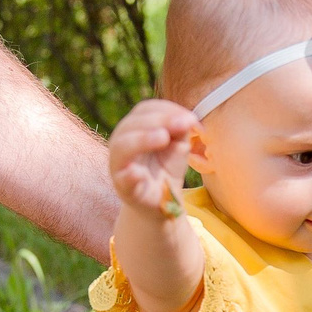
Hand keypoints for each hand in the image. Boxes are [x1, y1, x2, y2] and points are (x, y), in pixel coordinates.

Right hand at [110, 99, 198, 217]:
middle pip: (132, 124)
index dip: (167, 110)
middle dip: (159, 120)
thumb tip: (189, 119)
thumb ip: (181, 131)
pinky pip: (123, 180)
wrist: (161, 200)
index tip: (191, 118)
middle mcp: (122, 142)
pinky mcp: (123, 188)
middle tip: (183, 124)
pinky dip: (130, 176)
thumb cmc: (166, 168)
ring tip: (163, 137)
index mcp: (135, 128)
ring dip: (143, 139)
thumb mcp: (178, 145)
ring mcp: (119, 165)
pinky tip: (138, 173)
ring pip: (122, 147)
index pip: (145, 110)